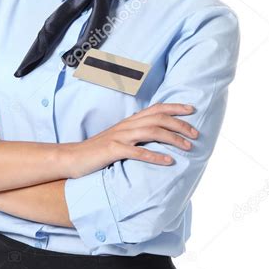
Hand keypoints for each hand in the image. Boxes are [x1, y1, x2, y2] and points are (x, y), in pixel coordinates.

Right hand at [65, 102, 198, 178]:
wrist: (72, 157)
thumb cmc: (97, 151)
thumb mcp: (119, 139)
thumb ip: (135, 135)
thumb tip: (156, 137)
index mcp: (129, 122)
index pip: (156, 108)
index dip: (174, 107)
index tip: (191, 110)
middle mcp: (126, 125)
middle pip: (158, 118)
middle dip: (180, 125)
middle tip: (196, 134)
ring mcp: (119, 137)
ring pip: (152, 132)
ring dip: (173, 138)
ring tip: (188, 147)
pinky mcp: (113, 150)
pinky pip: (138, 152)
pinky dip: (155, 156)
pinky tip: (168, 161)